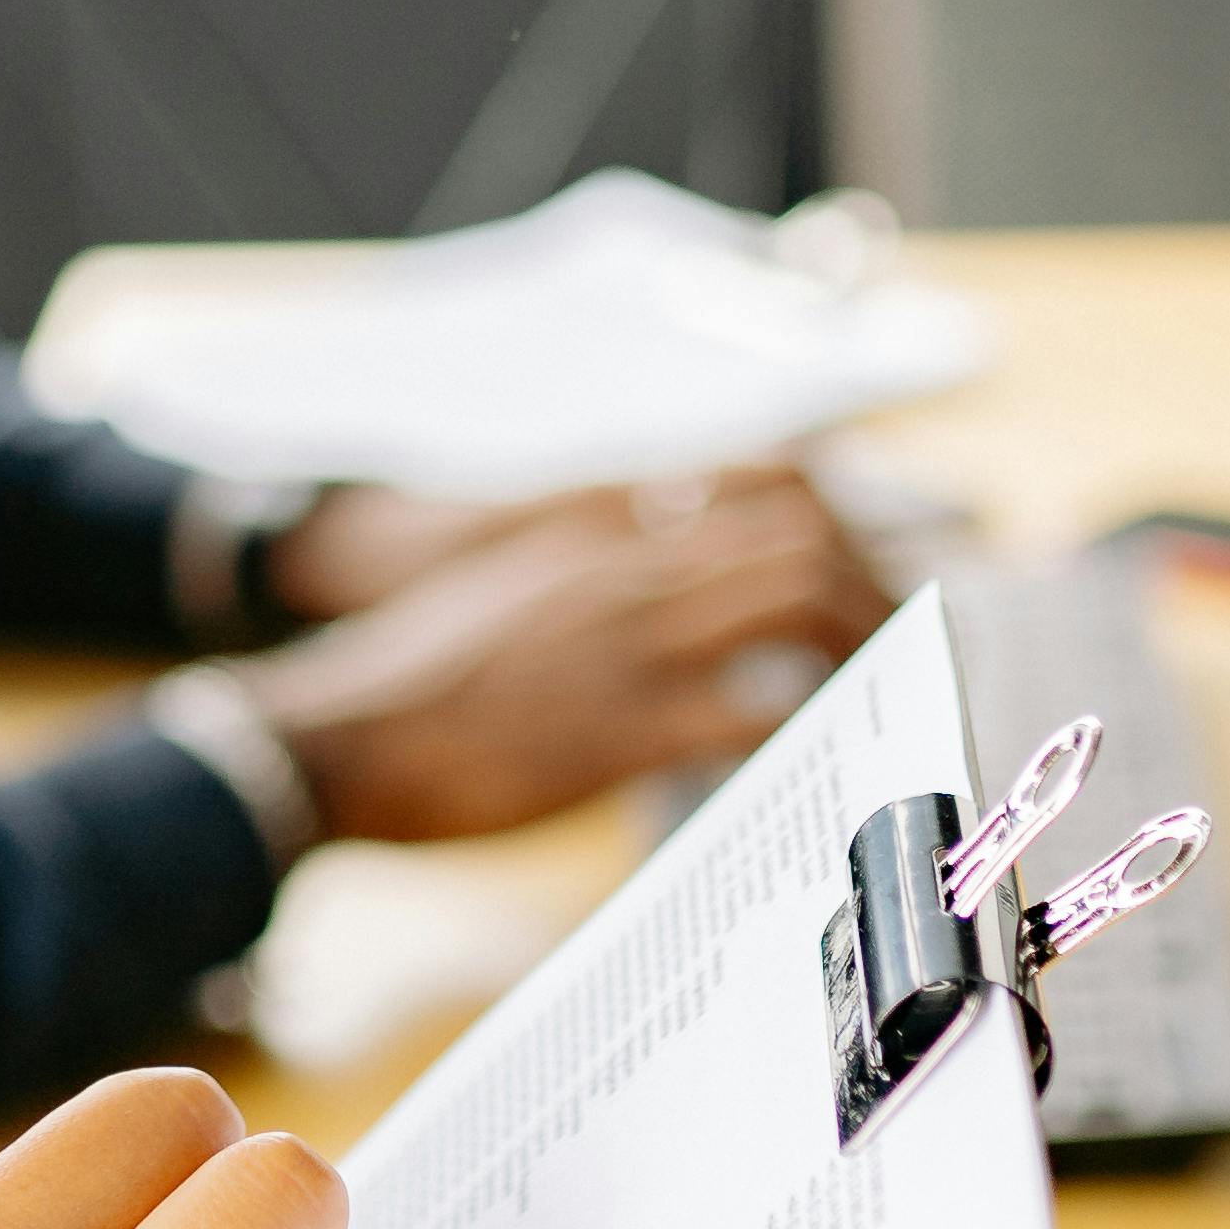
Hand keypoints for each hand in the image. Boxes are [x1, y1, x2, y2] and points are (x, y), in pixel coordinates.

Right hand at [235, 475, 890, 843]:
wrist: (330, 736)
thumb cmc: (413, 681)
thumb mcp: (509, 590)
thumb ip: (589, 574)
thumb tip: (664, 592)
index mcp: (596, 526)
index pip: (758, 476)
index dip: (838, 514)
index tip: (865, 563)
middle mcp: (621, 565)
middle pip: (802, 530)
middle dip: (872, 581)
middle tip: (900, 637)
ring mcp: (623, 642)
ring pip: (796, 596)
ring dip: (860, 639)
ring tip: (881, 688)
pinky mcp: (615, 728)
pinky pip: (749, 708)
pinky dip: (802, 723)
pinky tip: (818, 752)